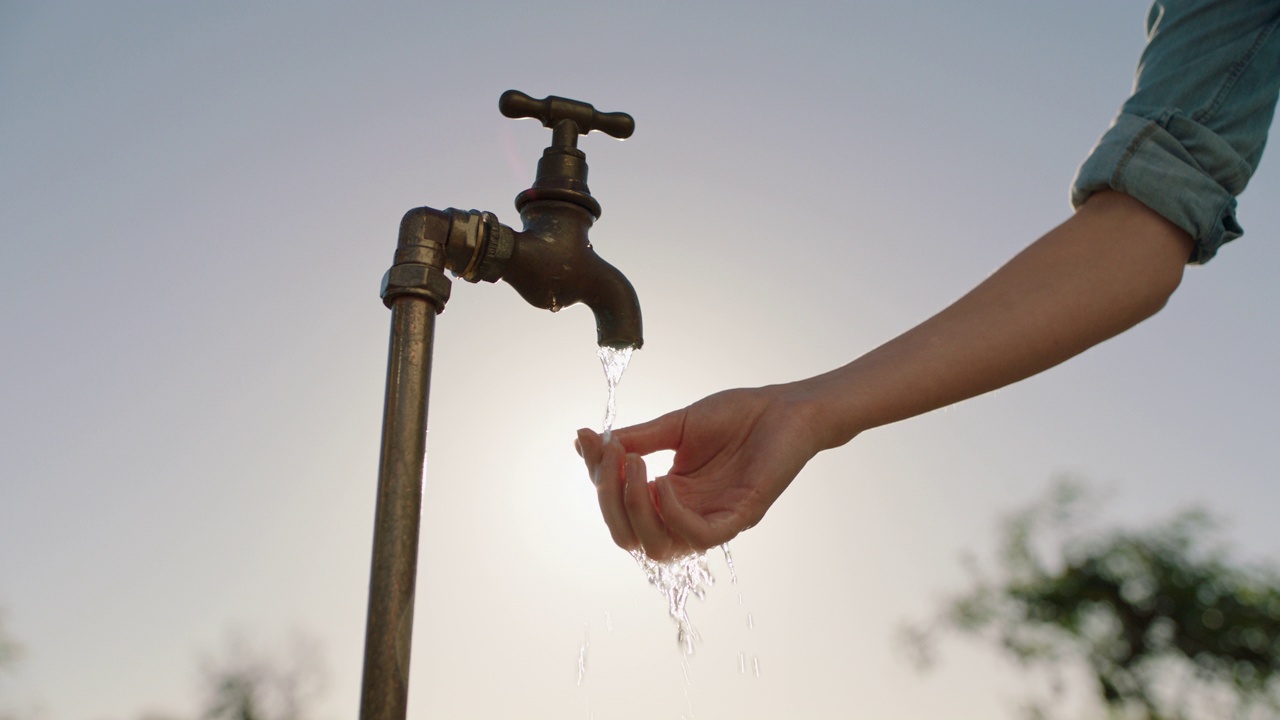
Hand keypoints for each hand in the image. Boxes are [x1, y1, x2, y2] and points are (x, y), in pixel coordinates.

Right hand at [575, 384, 822, 560]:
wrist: (787, 407)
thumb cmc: (738, 416)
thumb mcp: (676, 425)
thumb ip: (637, 439)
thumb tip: (586, 441)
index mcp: (670, 497)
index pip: (619, 508)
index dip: (598, 479)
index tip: (589, 439)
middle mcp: (687, 515)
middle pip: (631, 538)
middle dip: (609, 501)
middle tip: (610, 458)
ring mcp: (713, 519)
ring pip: (659, 546)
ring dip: (635, 510)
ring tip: (633, 465)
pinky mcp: (740, 516)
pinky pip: (699, 536)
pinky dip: (673, 515)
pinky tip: (662, 482)